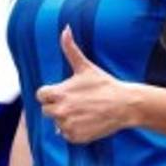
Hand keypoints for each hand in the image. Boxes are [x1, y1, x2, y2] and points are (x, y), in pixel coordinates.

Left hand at [35, 26, 133, 142]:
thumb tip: (65, 28)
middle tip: (77, 102)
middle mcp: (60, 111)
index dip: (51, 94)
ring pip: (57, 123)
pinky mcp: (76, 137)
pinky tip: (87, 121)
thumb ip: (70, 48)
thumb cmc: (104, 84)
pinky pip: (67, 135)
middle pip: (47, 111)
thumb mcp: (85, 66)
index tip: (64, 93)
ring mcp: (67, 125)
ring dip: (67, 119)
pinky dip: (74, 131)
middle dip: (58, 106)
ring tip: (83, 111)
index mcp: (58, 93)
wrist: (124, 105)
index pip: (41, 96)